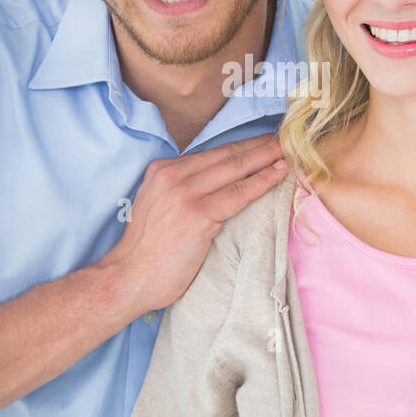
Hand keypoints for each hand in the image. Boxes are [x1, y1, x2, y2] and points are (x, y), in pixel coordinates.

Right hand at [98, 132, 287, 319]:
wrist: (127, 276)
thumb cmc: (147, 251)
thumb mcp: (158, 206)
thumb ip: (181, 190)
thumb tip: (216, 184)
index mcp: (162, 170)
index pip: (211, 154)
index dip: (241, 146)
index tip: (262, 142)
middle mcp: (172, 175)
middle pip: (226, 155)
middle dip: (258, 146)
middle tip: (283, 140)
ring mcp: (185, 193)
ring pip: (235, 169)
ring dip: (266, 159)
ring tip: (287, 153)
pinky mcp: (197, 214)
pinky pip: (239, 193)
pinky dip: (262, 182)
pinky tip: (278, 175)